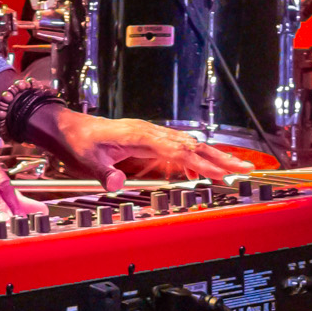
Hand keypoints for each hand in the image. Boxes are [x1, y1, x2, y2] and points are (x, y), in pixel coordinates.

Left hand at [24, 106, 253, 188]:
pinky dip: (195, 158)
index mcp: (139, 135)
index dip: (201, 161)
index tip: (221, 172)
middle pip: (191, 144)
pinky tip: (203, 169)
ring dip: (212, 156)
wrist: (67, 127)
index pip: (178, 149)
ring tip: (235, 168)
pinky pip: (177, 149)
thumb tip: (116, 183)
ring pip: (188, 145)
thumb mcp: (86, 158)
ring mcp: (150, 136)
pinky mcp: (147, 142)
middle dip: (219, 156)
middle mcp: (149, 132)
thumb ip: (103, 172)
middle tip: (244, 167)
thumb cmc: (78, 140)